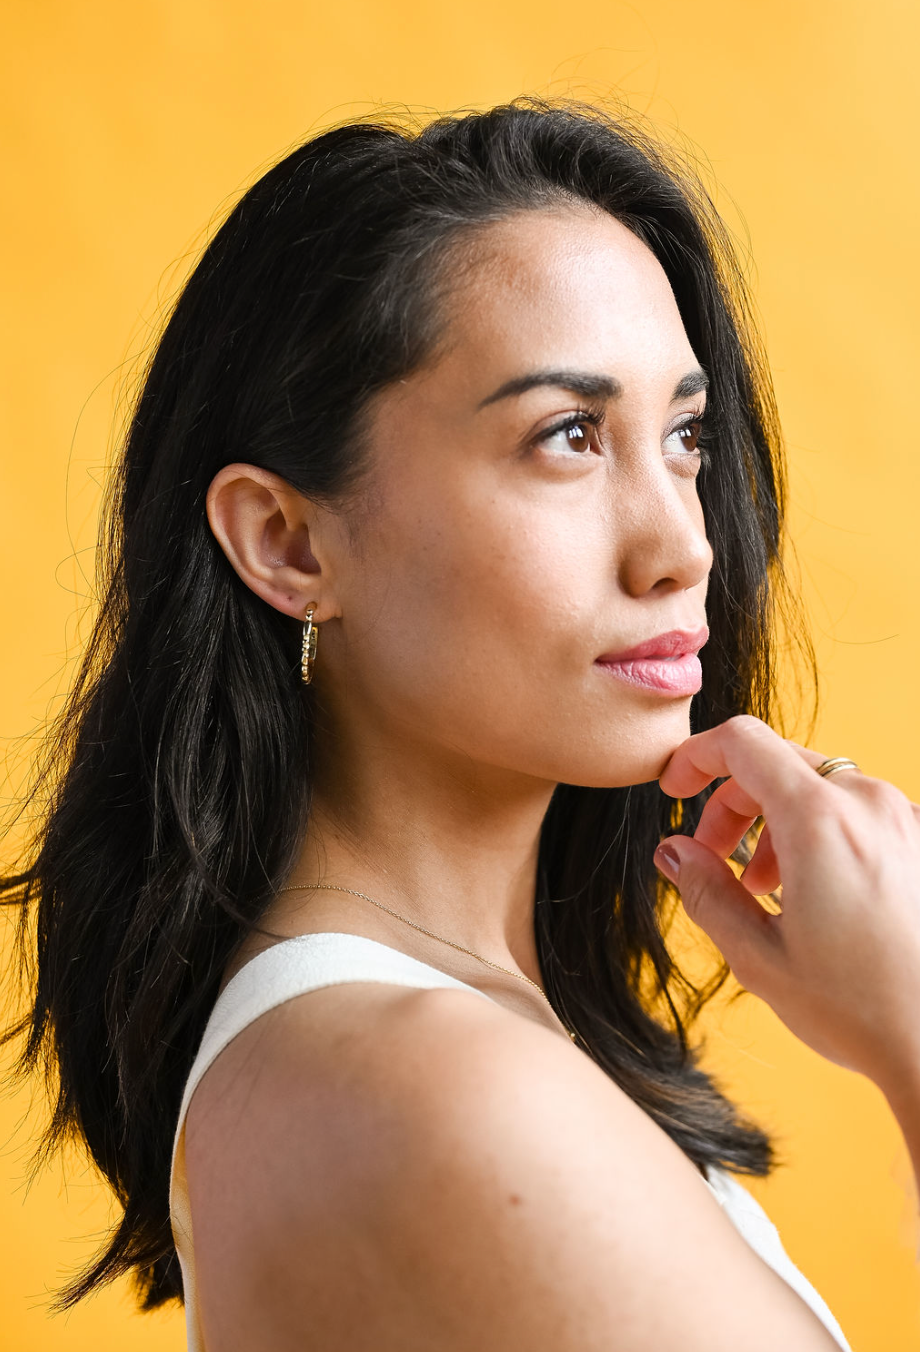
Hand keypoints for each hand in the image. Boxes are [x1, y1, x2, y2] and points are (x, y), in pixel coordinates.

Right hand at [655, 715, 919, 1097]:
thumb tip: (673, 852)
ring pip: (819, 787)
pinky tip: (815, 894)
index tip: (675, 790)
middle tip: (712, 860)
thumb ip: (707, 891)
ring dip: (776, 822)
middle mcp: (869, 804)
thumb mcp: (759, 957)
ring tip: (766, 889)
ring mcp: (904, 819)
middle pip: (778, 762)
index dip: (696, 756)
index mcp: (821, 820)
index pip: (743, 742)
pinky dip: (819, 833)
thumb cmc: (861, 1010)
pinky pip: (857, 811)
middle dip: (732, 805)